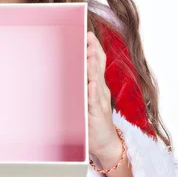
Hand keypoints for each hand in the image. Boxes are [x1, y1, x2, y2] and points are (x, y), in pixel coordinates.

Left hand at [86, 31, 120, 156]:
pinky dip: (93, 92)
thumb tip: (71, 68)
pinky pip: (95, 102)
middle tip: (88, 37)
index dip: (94, 47)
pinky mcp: (97, 114)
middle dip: (94, 52)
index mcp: (98, 84)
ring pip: (97, 81)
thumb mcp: (88, 98)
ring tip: (90, 55)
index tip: (88, 33)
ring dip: (93, 68)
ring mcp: (100, 101)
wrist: (106, 143)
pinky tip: (91, 84)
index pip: (98, 61)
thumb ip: (82, 83)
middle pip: (99, 67)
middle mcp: (101, 90)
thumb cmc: (94, 120)